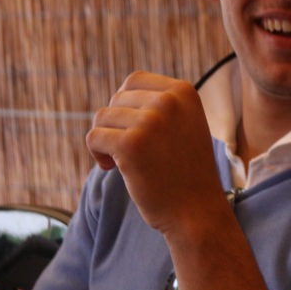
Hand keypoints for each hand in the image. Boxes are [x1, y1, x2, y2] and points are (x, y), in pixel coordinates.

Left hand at [86, 71, 223, 234]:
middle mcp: (168, 101)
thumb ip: (161, 103)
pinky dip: (97, 154)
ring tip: (122, 160)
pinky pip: (94, 137)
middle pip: (117, 99)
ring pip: (102, 117)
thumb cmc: (185, 169)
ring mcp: (150, 122)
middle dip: (117, 124)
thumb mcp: (185, 124)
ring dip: (106, 140)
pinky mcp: (130, 144)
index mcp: (183, 91)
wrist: (196, 209)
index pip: (135, 80)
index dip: (127, 105)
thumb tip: (120, 93)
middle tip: (130, 150)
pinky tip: (111, 168)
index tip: (136, 129)